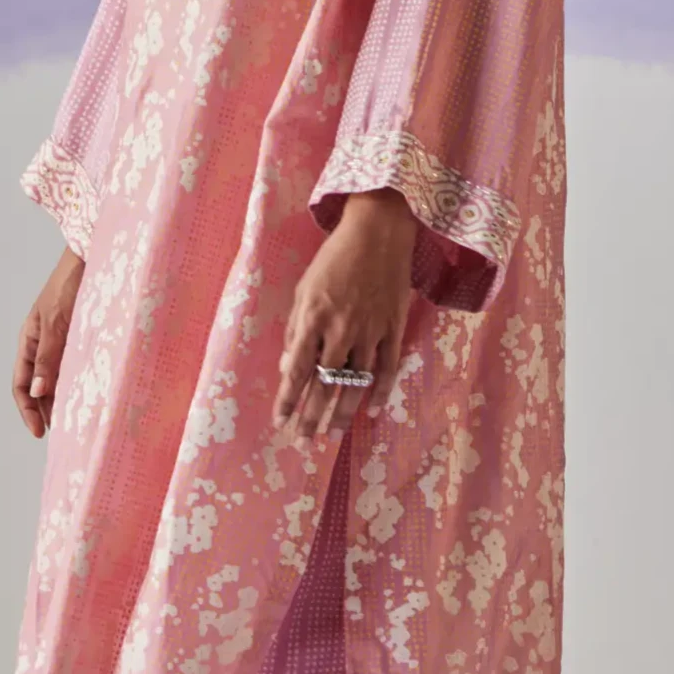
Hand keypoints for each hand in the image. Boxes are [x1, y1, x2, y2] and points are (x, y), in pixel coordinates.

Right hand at [13, 249, 84, 438]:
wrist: (91, 258)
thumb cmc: (69, 284)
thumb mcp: (56, 323)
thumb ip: (48, 357)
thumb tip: (37, 392)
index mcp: (28, 340)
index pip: (20, 383)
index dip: (27, 409)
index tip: (40, 432)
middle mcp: (42, 344)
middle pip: (38, 386)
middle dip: (45, 410)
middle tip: (61, 433)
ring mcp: (61, 342)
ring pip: (57, 379)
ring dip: (61, 400)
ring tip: (73, 421)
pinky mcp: (80, 338)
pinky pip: (74, 367)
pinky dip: (76, 383)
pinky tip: (87, 396)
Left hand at [274, 189, 416, 438]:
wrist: (378, 232)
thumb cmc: (333, 259)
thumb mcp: (304, 289)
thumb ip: (297, 331)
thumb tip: (290, 369)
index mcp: (314, 319)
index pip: (298, 371)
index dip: (288, 400)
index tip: (280, 423)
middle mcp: (341, 330)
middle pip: (325, 384)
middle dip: (312, 416)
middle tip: (304, 441)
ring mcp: (370, 331)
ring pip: (356, 383)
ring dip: (343, 412)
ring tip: (333, 433)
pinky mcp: (394, 327)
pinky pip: (387, 368)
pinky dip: (380, 392)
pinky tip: (372, 412)